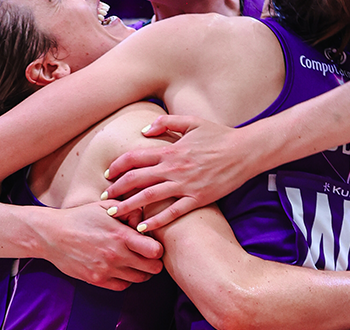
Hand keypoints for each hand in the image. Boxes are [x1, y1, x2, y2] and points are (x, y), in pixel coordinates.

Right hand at [38, 201, 163, 290]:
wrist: (53, 235)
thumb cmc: (81, 217)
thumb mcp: (106, 205)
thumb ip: (129, 210)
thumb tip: (144, 220)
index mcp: (120, 236)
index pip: (156, 252)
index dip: (158, 249)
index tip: (152, 244)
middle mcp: (116, 255)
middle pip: (152, 269)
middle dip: (154, 262)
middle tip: (148, 255)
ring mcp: (106, 270)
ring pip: (139, 279)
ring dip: (141, 271)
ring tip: (134, 260)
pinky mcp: (97, 280)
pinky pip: (123, 286)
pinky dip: (126, 279)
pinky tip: (121, 268)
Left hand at [102, 115, 249, 230]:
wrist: (245, 151)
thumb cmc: (219, 135)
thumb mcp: (191, 121)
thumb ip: (165, 122)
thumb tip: (143, 130)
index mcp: (170, 149)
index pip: (135, 157)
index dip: (117, 166)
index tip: (107, 175)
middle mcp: (174, 168)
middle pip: (136, 179)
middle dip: (116, 190)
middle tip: (103, 199)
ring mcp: (185, 184)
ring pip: (150, 197)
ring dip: (129, 206)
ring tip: (114, 215)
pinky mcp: (198, 198)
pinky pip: (173, 212)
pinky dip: (156, 221)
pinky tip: (143, 228)